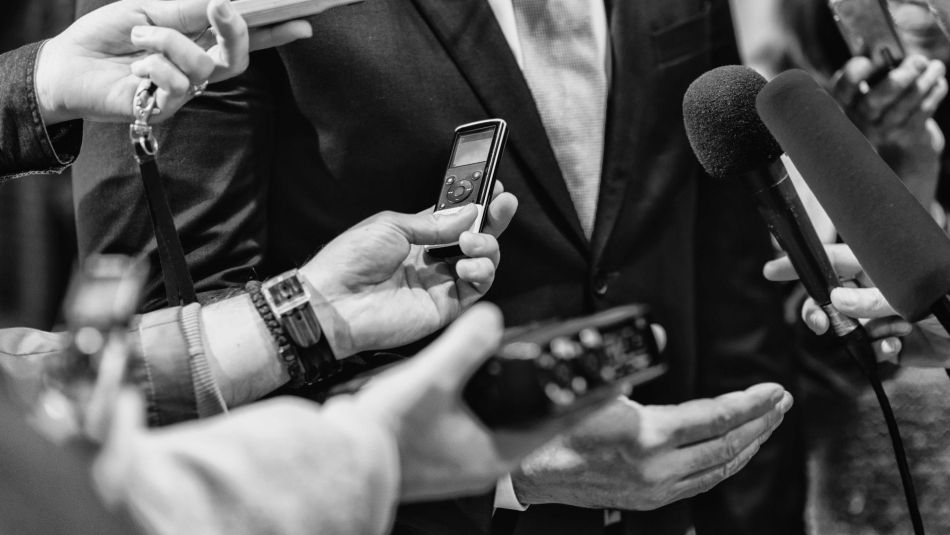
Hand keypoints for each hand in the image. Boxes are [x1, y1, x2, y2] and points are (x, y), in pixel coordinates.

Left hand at [34, 0, 311, 124]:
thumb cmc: (107, 35)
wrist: (67, 62)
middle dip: (236, 31)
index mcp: (196, 40)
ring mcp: (183, 91)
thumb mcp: (150, 11)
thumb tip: (223, 1)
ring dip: (168, 43)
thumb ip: (188, 10)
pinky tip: (135, 68)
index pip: (242, 39)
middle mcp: (196, 67)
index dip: (273, 32)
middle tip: (219, 7)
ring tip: (139, 38)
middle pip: (238, 59)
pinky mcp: (166, 108)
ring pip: (205, 67)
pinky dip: (154, 66)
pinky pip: (178, 84)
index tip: (304, 22)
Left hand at [301, 185, 517, 357]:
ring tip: (471, 242)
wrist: (334, 301)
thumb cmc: (351, 260)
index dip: (476, 203)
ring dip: (486, 246)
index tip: (494, 186)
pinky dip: (481, 273)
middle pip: (476, 237)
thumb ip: (436, 223)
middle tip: (504, 204)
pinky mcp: (445, 307)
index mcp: (417, 235)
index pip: (456, 217)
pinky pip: (477, 289)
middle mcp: (432, 258)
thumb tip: (471, 213)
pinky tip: (467, 265)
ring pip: (482, 262)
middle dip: (493, 219)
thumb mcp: (392, 225)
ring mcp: (440, 283)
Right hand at [354, 304, 607, 501]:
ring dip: (524, 393)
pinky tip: (493, 374)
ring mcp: (464, 453)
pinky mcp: (445, 444)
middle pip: (536, 420)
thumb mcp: (429, 381)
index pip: (556, 425)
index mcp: (493, 454)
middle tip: (580, 364)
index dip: (585, 400)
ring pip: (509, 417)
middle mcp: (484, 458)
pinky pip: (483, 416)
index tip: (612, 378)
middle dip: (557, 393)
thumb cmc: (382, 433)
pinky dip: (495, 395)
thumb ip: (465, 346)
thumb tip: (492, 316)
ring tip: (544, 363)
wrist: (336, 458)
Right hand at [511, 383, 791, 509]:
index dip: (750, 403)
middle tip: (780, 403)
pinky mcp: (651, 498)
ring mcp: (657, 488)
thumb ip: (633, 366)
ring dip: (749, 445)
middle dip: (761, 422)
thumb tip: (657, 338)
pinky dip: (726, 464)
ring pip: (720, 469)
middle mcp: (658, 467)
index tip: (772, 390)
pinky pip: (703, 482)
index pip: (715, 418)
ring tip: (766, 424)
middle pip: (728, 446)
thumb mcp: (595, 387)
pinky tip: (733, 452)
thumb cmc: (557, 429)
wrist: (534, 471)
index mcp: (647, 435)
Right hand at [763, 243, 949, 366]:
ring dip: (865, 334)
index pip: (831, 261)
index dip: (800, 265)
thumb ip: (874, 298)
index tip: (772, 271)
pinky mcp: (890, 343)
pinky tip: (897, 347)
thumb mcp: (914, 296)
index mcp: (878, 268)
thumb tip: (836, 301)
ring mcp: (881, 317)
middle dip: (821, 313)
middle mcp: (875, 291)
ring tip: (893, 334)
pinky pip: (869, 348)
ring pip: (849, 327)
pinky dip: (879, 350)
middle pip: (829, 298)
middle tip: (823, 326)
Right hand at [831, 55, 946, 206]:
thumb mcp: (872, 96)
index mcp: (848, 104)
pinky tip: (939, 81)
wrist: (902, 153)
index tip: (870, 59)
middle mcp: (862, 121)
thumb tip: (889, 45)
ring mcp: (884, 132)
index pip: (842, 89)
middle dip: (898, 78)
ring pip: (903, 105)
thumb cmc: (888, 112)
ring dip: (924, 81)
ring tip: (935, 66)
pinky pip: (922, 111)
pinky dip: (935, 93)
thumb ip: (875, 74)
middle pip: (874, 101)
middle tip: (917, 60)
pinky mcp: (907, 137)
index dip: (855, 73)